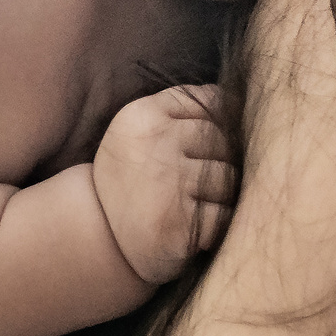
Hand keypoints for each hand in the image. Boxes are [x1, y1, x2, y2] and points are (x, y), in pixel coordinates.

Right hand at [90, 84, 234, 282]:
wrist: (99, 237)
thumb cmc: (132, 179)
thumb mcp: (139, 131)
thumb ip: (180, 111)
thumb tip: (236, 98)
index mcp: (144, 115)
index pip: (209, 103)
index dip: (215, 125)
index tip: (201, 146)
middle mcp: (155, 144)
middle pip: (223, 140)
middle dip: (219, 161)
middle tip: (194, 182)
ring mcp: (167, 184)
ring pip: (229, 177)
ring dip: (221, 195)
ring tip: (192, 204)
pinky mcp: (179, 223)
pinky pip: (224, 214)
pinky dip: (217, 223)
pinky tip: (194, 226)